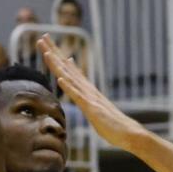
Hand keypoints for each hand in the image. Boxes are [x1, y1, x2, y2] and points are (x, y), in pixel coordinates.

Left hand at [39, 34, 143, 149]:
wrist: (130, 134)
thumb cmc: (114, 126)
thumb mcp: (96, 111)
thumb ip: (89, 101)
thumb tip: (82, 94)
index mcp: (88, 90)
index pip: (70, 70)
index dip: (58, 57)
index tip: (48, 44)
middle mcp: (88, 90)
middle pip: (67, 68)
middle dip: (54, 53)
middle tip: (42, 38)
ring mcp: (90, 98)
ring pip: (71, 79)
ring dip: (58, 66)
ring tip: (46, 53)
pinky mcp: (92, 109)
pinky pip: (79, 97)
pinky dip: (69, 87)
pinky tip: (60, 79)